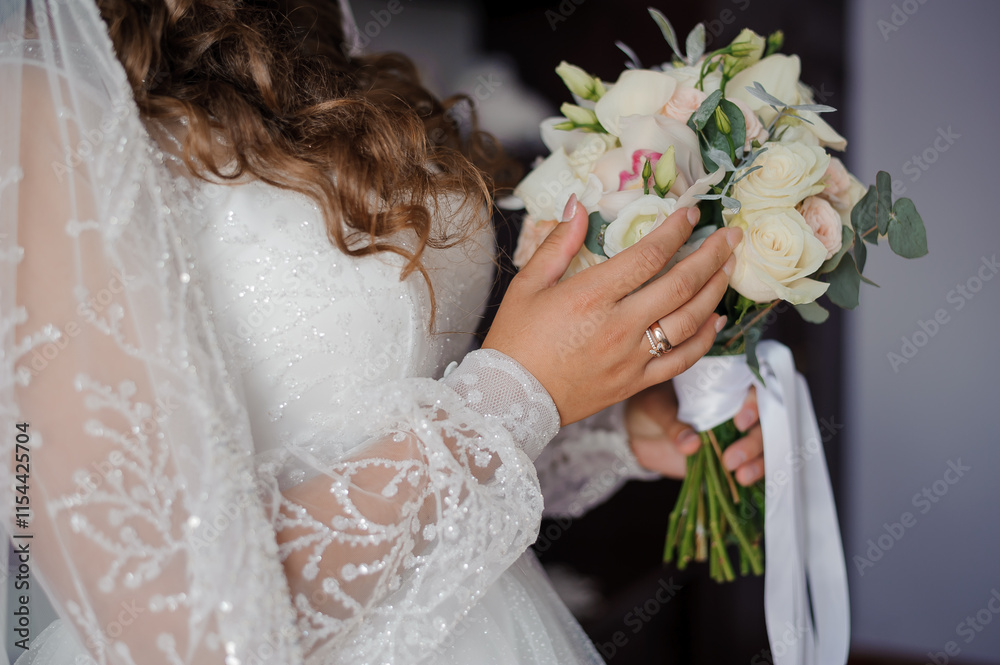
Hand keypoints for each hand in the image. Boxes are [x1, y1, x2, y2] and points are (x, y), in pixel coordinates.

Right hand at [484, 194, 741, 425]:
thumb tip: (579, 205)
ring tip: (728, 268)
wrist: (510, 397)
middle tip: (732, 236)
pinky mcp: (635, 382)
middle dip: (712, 256)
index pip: (648, 256)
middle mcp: (619, 325)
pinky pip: (681, 360)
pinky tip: (716, 319)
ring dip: (714, 291)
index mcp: (591, 296)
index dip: (676, 231)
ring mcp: (631, 357)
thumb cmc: (515, 338)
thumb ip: (557, 243)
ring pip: (689, 321)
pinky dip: (705, 340)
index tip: (692, 213)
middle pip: (680, 285)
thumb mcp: (527, 284)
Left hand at [625, 383, 764, 485]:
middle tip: (731, 459)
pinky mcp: (733, 456)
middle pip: (764, 421)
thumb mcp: (656, 408)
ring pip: (763, 445)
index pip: (751, 389)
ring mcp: (737, 433)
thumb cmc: (650, 405)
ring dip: (758, 461)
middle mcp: (736, 407)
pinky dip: (753, 473)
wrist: (639, 431)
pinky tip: (743, 480)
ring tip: (740, 475)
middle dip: (754, 441)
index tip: (740, 422)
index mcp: (722, 385)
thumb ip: (673, 423)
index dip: (753, 404)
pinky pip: (752, 464)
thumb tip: (692, 444)